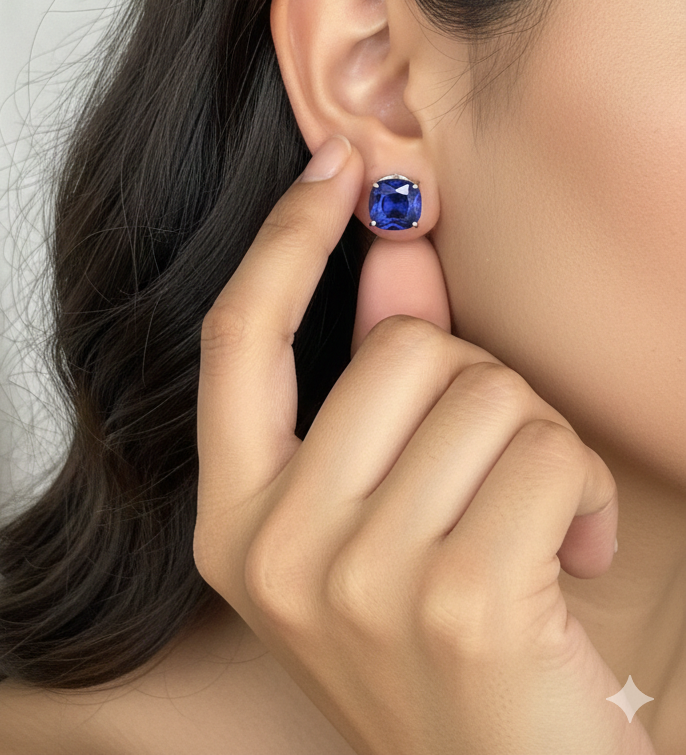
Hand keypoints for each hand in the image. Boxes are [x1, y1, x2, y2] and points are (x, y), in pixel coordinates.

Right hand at [193, 137, 655, 754]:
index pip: (238, 338)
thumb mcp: (377, 516)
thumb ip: (375, 377)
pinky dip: (585, 495)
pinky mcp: (458, 599)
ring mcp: (356, 580)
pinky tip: (572, 561)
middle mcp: (273, 551)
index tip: (337, 167)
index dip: (285, 239)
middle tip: (490, 480)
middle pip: (401, 350)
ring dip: (537, 448)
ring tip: (530, 530)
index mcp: (234, 524)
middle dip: (478, 391)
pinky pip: (548, 454)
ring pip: (483, 392)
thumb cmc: (440, 653)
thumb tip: (394, 248)